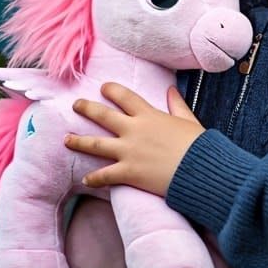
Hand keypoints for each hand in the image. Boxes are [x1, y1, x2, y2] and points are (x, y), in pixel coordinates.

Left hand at [65, 84, 203, 196]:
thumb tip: (171, 89)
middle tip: (76, 105)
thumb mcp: (188, 120)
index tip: (103, 88)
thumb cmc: (198, 146)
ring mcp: (128, 151)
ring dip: (78, 141)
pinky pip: (105, 175)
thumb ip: (177, 105)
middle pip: (103, 115)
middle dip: (87, 108)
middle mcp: (134, 130)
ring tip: (66, 140)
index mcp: (149, 115)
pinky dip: (94, 178)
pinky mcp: (128, 172)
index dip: (112, 90)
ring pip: (95, 144)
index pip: (124, 96)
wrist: (200, 170)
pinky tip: (86, 180)